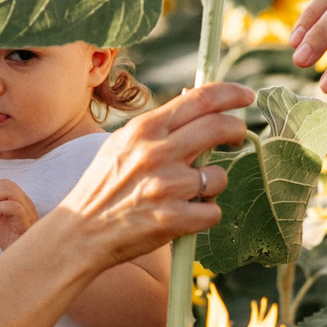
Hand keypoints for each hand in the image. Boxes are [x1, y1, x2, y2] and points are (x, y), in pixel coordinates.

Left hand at [0, 180, 37, 249]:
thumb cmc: (12, 242)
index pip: (6, 183)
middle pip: (7, 183)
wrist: (19, 260)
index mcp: (21, 202)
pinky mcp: (25, 222)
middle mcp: (27, 204)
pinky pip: (14, 206)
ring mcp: (28, 212)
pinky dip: (0, 208)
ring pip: (11, 191)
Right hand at [47, 83, 251, 266]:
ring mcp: (166, 186)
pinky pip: (212, 212)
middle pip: (219, 127)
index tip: (247, 96)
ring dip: (212, 185)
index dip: (231, 94)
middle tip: (237, 138)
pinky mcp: (172, 220)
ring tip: (189, 193)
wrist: (80, 233)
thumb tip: (194, 101)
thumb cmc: (104, 187)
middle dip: (236, 131)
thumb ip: (157, 126)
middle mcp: (157, 152)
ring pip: (219, 176)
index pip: (200, 99)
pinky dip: (204, 216)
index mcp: (145, 129)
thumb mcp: (121, 144)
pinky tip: (184, 217)